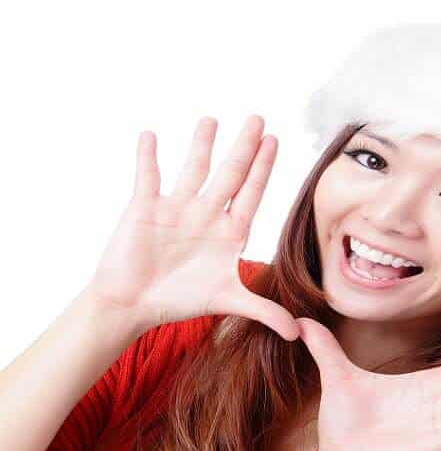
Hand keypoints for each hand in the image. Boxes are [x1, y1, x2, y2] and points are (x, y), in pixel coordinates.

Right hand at [89, 114, 299, 340]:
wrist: (133, 305)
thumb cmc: (180, 300)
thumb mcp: (227, 301)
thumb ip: (265, 311)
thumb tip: (298, 332)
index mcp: (229, 232)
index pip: (251, 193)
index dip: (263, 168)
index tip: (275, 141)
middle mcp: (206, 214)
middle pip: (229, 174)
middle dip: (243, 147)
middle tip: (258, 118)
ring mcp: (176, 207)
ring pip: (193, 168)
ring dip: (201, 144)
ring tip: (212, 119)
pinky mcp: (145, 207)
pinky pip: (148, 176)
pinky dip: (148, 156)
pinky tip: (151, 135)